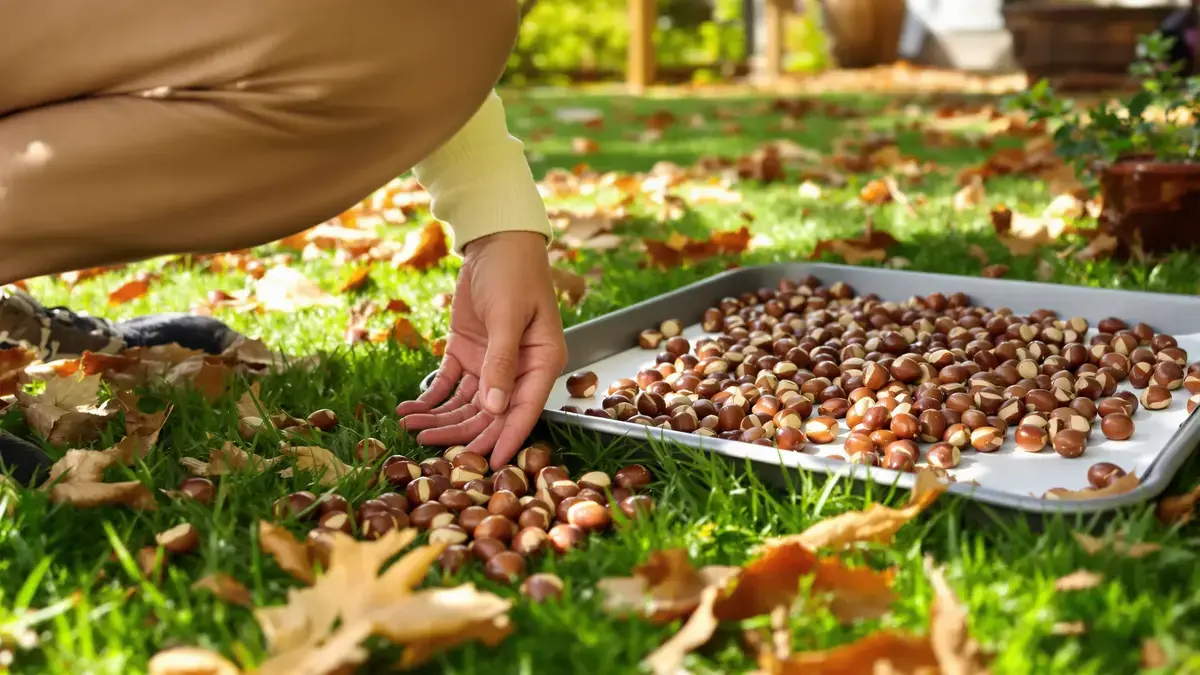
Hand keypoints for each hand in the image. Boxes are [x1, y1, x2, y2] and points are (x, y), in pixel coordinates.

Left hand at [395, 231, 566, 469]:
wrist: (495, 240)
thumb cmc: (513, 273)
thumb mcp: (508, 316)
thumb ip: (502, 362)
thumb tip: (493, 409)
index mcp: (541, 362)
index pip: (524, 410)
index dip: (507, 439)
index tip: (489, 466)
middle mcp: (518, 368)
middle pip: (491, 413)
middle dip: (461, 432)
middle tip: (430, 450)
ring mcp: (491, 363)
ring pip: (466, 404)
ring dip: (440, 418)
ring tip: (410, 428)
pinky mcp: (468, 353)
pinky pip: (448, 385)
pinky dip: (430, 399)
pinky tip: (409, 410)